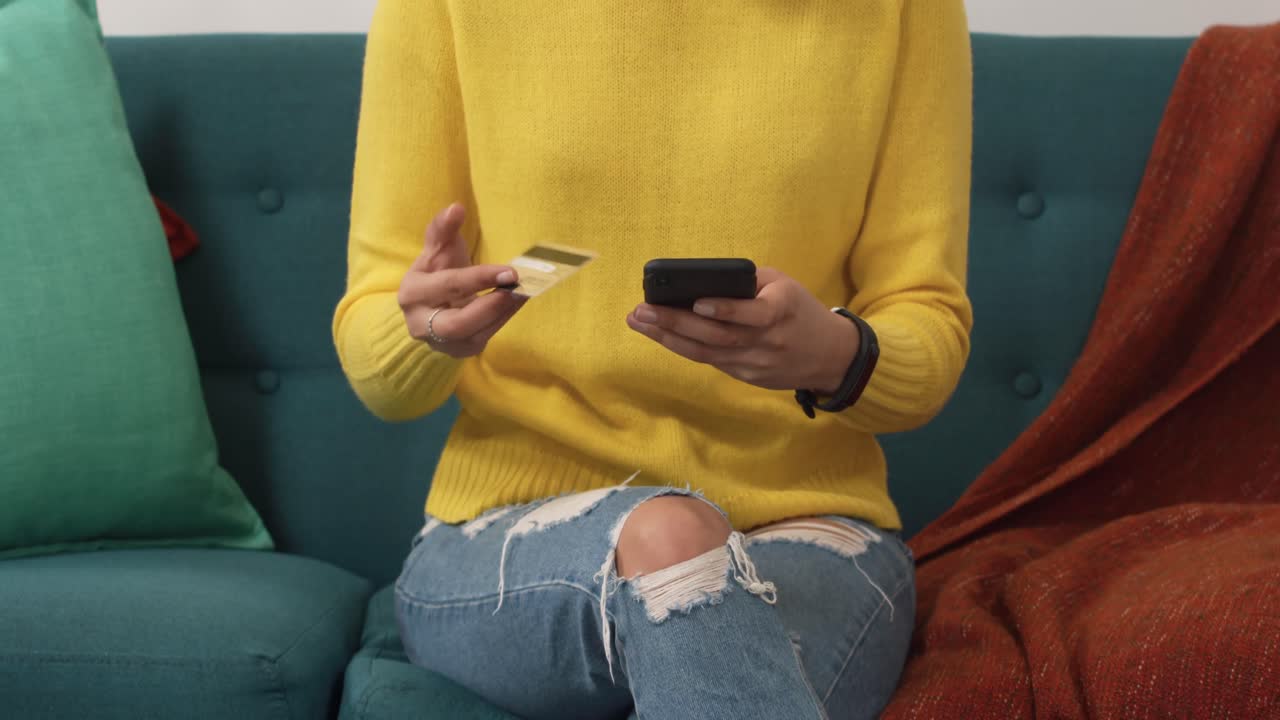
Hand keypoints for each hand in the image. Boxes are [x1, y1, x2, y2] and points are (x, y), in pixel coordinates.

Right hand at [399, 204, 526, 357]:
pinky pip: (484, 339)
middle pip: (458, 323)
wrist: (428, 306)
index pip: (450, 286)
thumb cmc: (436, 271)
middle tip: (517, 288)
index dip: (480, 278)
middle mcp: (421, 323)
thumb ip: (443, 228)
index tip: (510, 271)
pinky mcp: (459, 350)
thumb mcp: (437, 249)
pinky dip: (503, 320)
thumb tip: (456, 208)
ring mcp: (440, 342)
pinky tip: (515, 302)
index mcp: (413, 293)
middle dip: (491, 306)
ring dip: (502, 313)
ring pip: (475, 335)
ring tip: (522, 292)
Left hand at [626, 268, 859, 393]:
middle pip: (717, 336)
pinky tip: (660, 334)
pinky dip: (683, 347)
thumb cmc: (800, 311)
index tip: (697, 303)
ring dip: (669, 337)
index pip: (753, 314)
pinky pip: (710, 360)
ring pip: (707, 353)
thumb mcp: (784, 285)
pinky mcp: (747, 376)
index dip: (725, 310)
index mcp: (782, 311)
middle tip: (642, 311)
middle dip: (675, 323)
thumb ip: (748, 283)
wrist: (830, 356)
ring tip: (640, 322)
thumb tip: (700, 281)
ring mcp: (756, 363)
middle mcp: (768, 340)